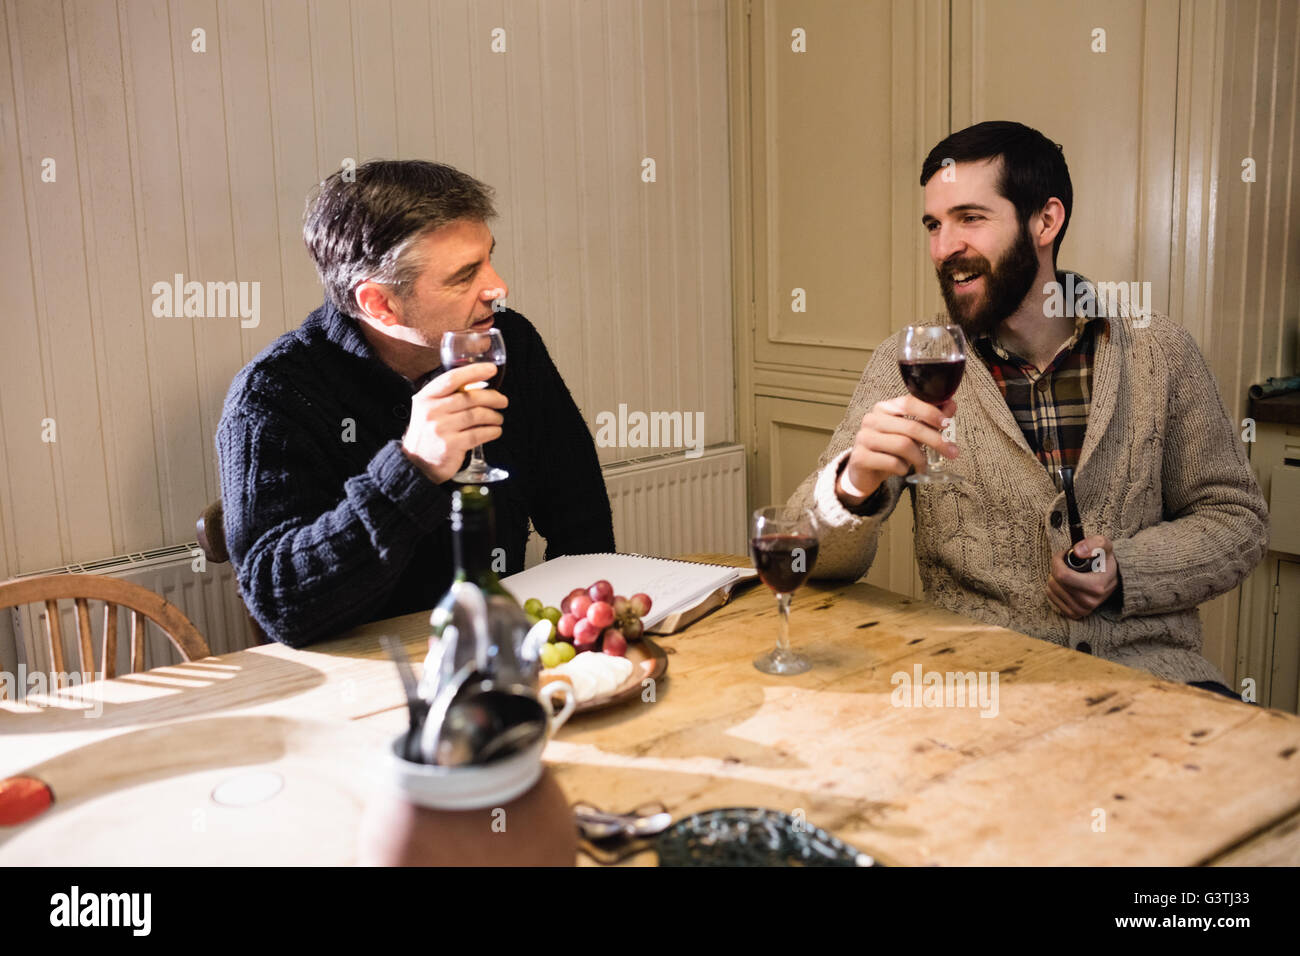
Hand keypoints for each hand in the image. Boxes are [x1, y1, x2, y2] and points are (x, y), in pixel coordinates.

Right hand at [401, 362, 507, 483]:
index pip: (452, 378)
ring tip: (498, 418)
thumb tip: (479, 383)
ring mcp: (441, 428)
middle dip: (492, 397)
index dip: (474, 371)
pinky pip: (478, 434)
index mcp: (426, 397)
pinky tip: (495, 431)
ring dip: (494, 416)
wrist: (417, 463)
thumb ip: (448, 396)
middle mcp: (432, 411)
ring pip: (477, 416)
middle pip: (470, 398)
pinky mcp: (450, 445)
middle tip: (502, 400)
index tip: (491, 369)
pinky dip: (492, 431)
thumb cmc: (428, 432)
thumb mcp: (429, 409)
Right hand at [837, 395, 958, 505]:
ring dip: (920, 458)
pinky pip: (892, 462)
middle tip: (952, 452)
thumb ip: (928, 419)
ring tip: (923, 465)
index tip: (947, 423)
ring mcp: (864, 438)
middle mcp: (872, 419)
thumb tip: (950, 405)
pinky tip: (902, 469)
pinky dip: (903, 468)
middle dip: (936, 440)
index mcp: (884, 408)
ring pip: (903, 445)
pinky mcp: (860, 457)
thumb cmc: (889, 450)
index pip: (909, 402)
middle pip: (910, 427)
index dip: (931, 412)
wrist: (864, 472)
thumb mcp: (910, 433)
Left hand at [1047, 535, 1118, 618]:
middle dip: (1056, 568)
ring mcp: (1081, 610)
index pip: (1062, 576)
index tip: (1063, 554)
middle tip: (1065, 562)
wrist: (1113, 577)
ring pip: (1051, 590)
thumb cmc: (1105, 559)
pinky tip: (1065, 582)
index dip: (1057, 561)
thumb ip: (1093, 544)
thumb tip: (1077, 552)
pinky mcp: (1074, 614)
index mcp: (1097, 587)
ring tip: (1067, 572)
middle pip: (1056, 582)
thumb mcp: (1103, 545)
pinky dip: (1054, 588)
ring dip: (1054, 577)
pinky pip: (1051, 598)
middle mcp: (1089, 602)